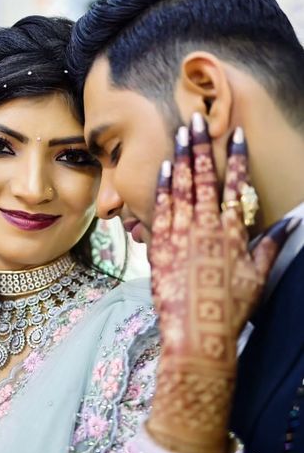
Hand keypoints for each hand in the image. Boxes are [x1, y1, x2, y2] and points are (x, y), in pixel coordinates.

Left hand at [147, 112, 297, 452]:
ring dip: (182, 157)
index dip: (236, 158)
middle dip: (202, 146)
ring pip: (183, 187)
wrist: (196, 334)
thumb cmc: (230, 308)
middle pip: (205, 178)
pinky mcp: (161, 244)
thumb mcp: (257, 277)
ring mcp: (182, 233)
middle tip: (196, 119)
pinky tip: (165, 166)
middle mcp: (207, 226)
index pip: (236, 186)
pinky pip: (162, 208)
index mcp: (232, 232)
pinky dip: (164, 186)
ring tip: (181, 132)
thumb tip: (290, 222)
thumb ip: (270, 245)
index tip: (234, 134)